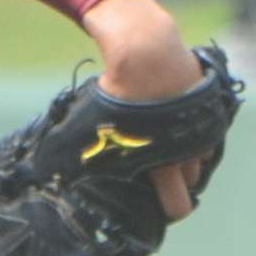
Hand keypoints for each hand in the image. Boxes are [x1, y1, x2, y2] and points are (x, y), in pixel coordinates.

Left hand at [85, 0, 204, 219]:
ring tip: (162, 143)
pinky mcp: (209, 104)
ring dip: (185, 153)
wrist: (145, 47)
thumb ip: (76, 153)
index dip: (169, 209)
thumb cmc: (116, 88)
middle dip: (178, 181)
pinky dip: (191, 130)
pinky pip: (203, 129)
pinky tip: (172, 122)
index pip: (178, 205)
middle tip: (159, 172)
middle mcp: (187, 149)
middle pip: (191, 181)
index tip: (159, 206)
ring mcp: (202, 126)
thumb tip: (46, 173)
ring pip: (199, 153)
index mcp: (161, 162)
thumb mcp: (90, 123)